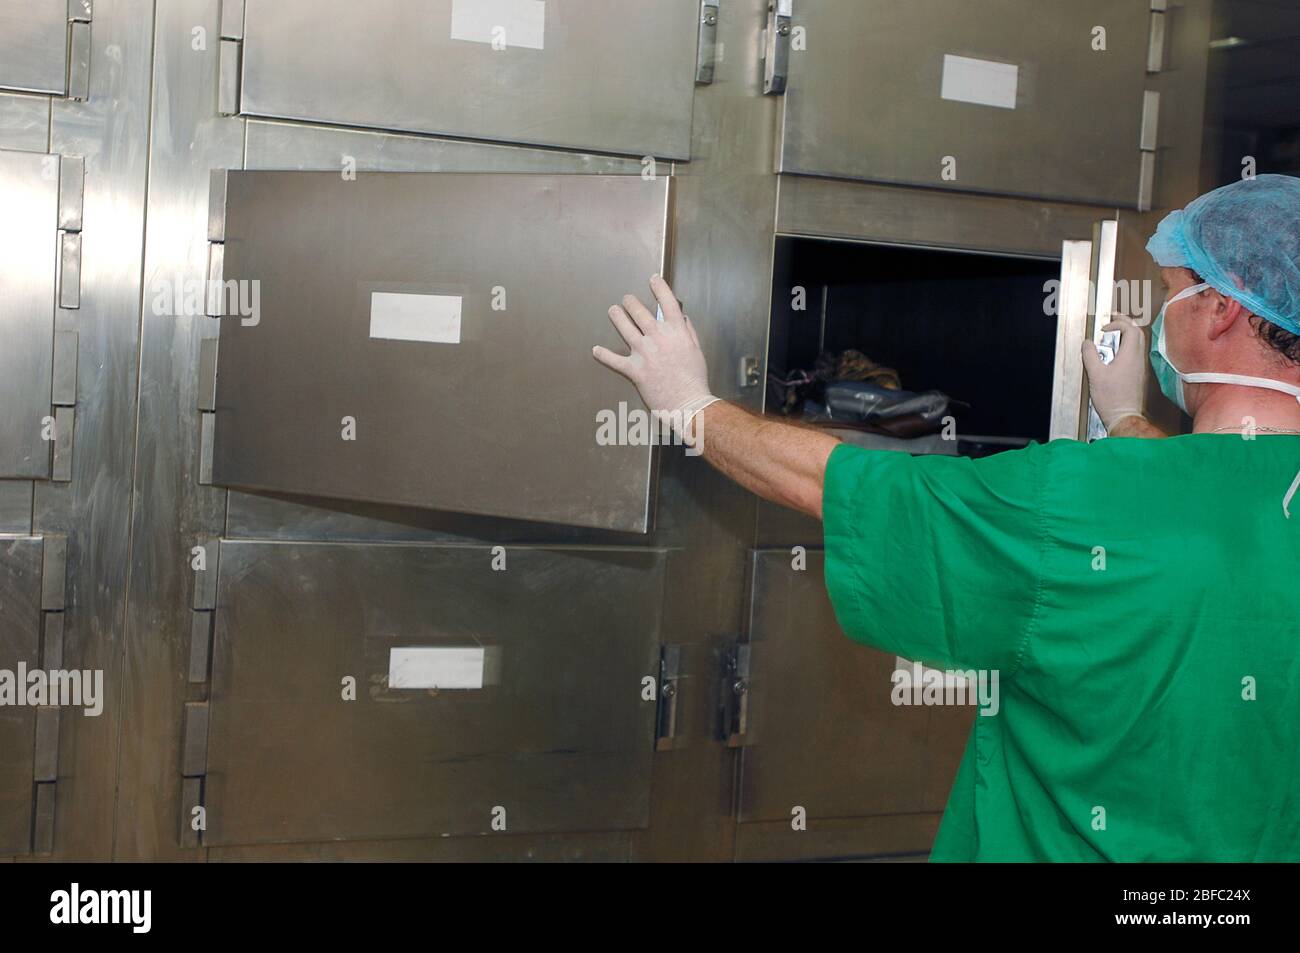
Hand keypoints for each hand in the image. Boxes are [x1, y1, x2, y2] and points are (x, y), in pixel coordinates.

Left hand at [592, 276, 716, 431]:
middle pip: (639, 311)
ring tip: (613, 310)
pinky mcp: (635, 370)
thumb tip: (681, 318)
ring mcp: (645, 352)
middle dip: (631, 302)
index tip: (653, 280)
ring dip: (617, 316)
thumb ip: (688, 331)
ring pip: (624, 327)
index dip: (659, 287)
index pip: (667, 302)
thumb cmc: (694, 379)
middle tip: (627, 299)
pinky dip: (603, 355)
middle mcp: (658, 337)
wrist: (688, 402)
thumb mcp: (697, 350)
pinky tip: (596, 350)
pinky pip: (614, 360)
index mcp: (677, 332)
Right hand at [1081, 315, 1147, 431]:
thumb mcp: (1095, 374)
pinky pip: (1135, 353)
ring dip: (1126, 335)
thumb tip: (1088, 344)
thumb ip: (1090, 355)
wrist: (1123, 416)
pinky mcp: (1138, 374)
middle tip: (1112, 321)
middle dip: (1125, 323)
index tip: (1104, 329)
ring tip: (1111, 335)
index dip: (1117, 324)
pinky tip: (1113, 354)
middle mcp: (1138, 359)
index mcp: (1130, 355)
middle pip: (1138, 332)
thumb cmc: (1112, 399)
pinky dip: (1126, 347)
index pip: (1130, 329)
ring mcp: (1140, 366)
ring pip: (1138, 342)